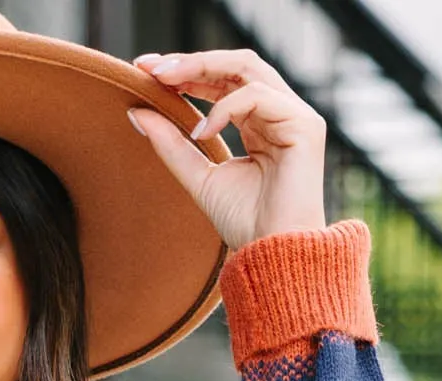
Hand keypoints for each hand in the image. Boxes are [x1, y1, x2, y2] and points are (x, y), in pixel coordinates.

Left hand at [127, 49, 327, 249]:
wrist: (273, 257)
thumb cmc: (245, 225)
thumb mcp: (199, 177)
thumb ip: (172, 146)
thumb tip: (136, 112)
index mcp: (258, 122)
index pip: (223, 81)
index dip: (187, 72)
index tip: (146, 71)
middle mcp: (278, 113)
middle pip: (235, 64)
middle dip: (192, 62)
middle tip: (152, 67)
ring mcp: (294, 116)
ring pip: (247, 68)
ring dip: (202, 70)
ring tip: (166, 83)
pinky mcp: (304, 125)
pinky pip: (257, 95)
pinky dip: (224, 108)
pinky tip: (201, 131)